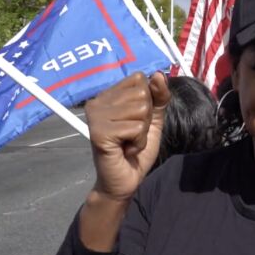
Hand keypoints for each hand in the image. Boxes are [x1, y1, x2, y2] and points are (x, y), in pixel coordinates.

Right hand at [85, 72, 170, 202]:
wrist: (125, 180)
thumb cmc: (136, 149)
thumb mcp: (153, 120)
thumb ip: (158, 97)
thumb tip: (159, 74)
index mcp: (108, 94)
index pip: (139, 78)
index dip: (148, 101)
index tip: (135, 120)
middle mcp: (97, 101)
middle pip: (142, 94)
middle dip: (145, 119)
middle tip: (131, 134)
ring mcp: (95, 116)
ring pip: (140, 110)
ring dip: (142, 132)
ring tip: (128, 142)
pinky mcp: (99, 132)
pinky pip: (136, 128)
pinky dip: (138, 143)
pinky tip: (126, 150)